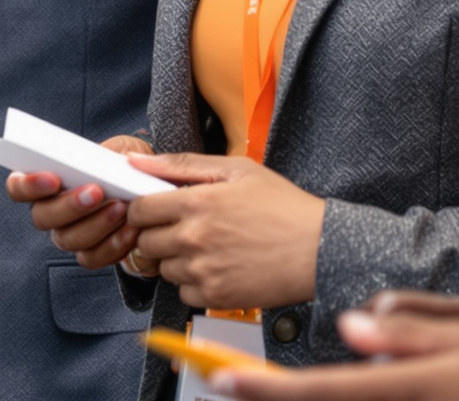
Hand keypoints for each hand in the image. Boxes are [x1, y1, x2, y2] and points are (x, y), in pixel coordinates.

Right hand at [5, 135, 154, 269]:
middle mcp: (50, 213)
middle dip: (70, 205)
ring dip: (96, 224)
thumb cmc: (125, 168)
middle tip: (96, 192)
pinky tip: (131, 229)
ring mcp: (67, 236)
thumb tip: (102, 161)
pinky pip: (93, 257)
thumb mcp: (118, 148)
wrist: (148, 194)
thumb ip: (106, 153)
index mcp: (45, 183)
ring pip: (68, 239)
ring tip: (120, 207)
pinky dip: (114, 244)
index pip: (18, 187)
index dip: (28, 185)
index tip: (53, 178)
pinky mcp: (91, 255)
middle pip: (42, 217)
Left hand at [123, 154, 325, 310]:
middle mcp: (195, 238)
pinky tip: (216, 267)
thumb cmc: (284, 208)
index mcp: (196, 202)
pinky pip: (183, 293)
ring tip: (207, 247)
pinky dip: (194, 283)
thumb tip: (139, 163)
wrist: (319, 250)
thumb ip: (182, 164)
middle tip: (183, 227)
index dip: (143, 208)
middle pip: (146, 242)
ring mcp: (204, 270)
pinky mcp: (215, 296)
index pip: (139, 209)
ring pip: (163, 269)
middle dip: (158, 233)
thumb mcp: (237, 170)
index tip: (153, 210)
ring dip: (177, 259)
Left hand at [212, 303, 458, 400]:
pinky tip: (301, 391)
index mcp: (401, 388)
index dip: (265, 390)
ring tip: (248, 385)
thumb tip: (352, 324)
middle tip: (214, 379)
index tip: (220, 380)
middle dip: (263, 399)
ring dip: (291, 400)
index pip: (319, 391)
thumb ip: (408, 330)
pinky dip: (323, 400)